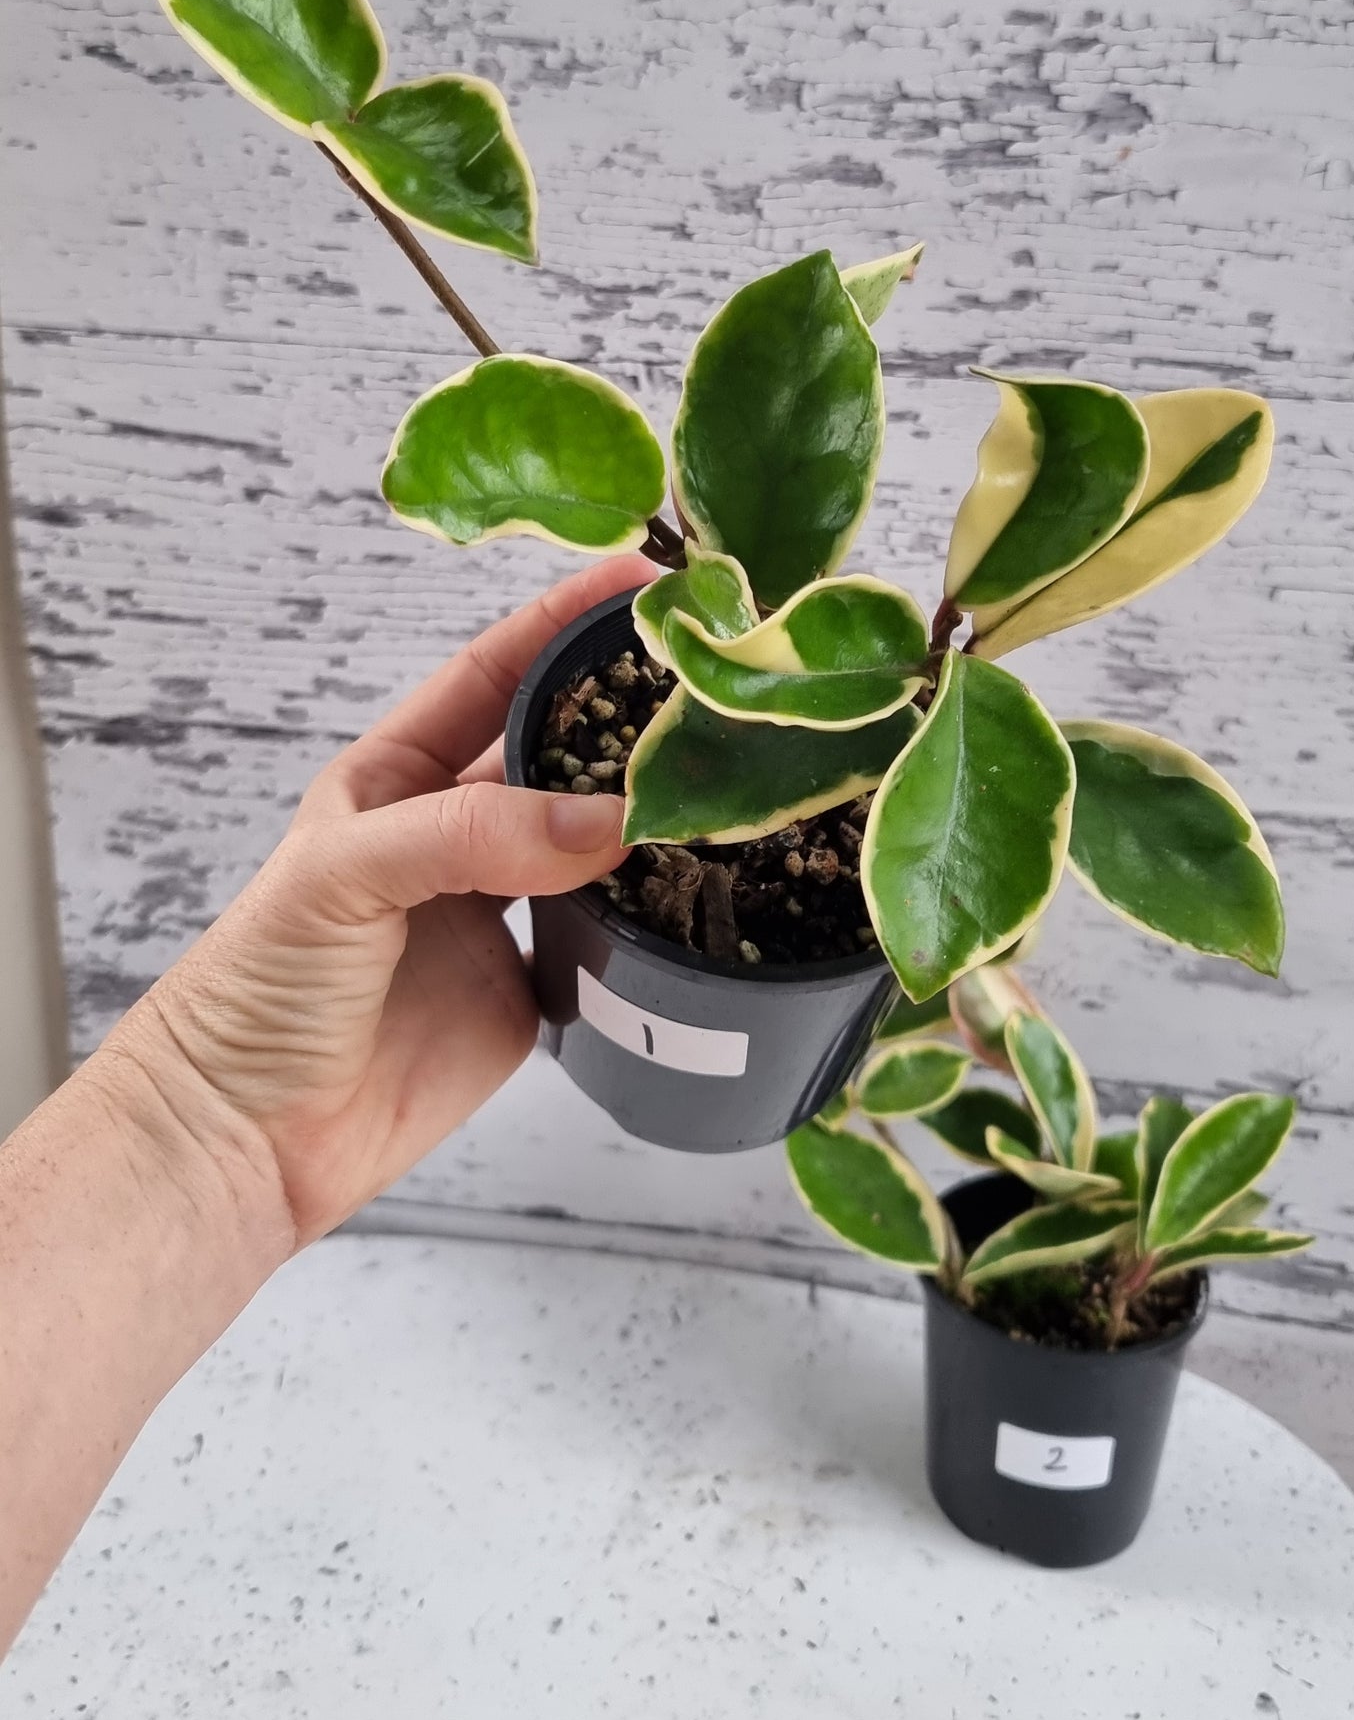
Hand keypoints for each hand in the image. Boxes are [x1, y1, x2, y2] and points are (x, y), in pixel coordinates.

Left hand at [104, 554, 653, 1245]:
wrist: (250, 1140)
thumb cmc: (259, 988)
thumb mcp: (345, 877)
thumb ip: (471, 835)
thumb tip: (611, 822)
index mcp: (398, 777)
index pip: (494, 673)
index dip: (562, 621)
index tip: (642, 580)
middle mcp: (458, 833)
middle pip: (564, 750)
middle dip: (632, 709)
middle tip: (718, 678)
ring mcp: (503, 909)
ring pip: (600, 838)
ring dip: (657, 811)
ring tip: (737, 771)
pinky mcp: (537, 988)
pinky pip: (617, 933)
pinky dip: (663, 909)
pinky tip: (715, 881)